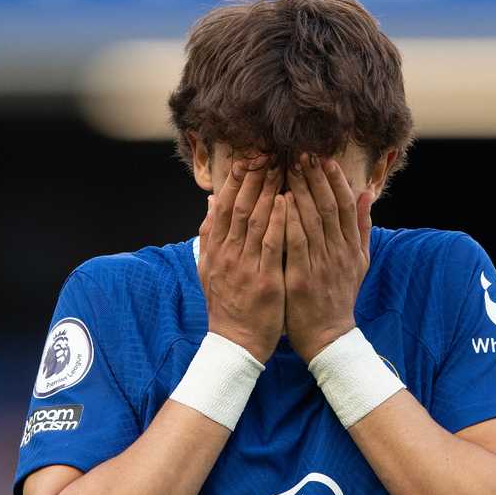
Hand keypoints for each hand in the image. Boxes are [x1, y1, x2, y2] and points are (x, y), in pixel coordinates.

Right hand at [198, 156, 286, 361]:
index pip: (224, 204)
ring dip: (267, 191)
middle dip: (253, 177)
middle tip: (267, 152)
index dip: (236, 178)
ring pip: (255, 221)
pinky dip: (278, 221)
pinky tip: (286, 201)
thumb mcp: (209, 267)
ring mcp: (245, 267)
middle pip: (239, 206)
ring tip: (279, 166)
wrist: (236, 343)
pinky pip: (271, 246)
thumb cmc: (227, 304)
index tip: (248, 156)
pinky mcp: (264, 280)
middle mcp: (227, 254)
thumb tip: (209, 201)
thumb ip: (209, 233)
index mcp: (215, 248)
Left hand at [284, 153, 372, 361]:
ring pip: (312, 220)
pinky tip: (280, 202)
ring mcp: (321, 265)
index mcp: (351, 247)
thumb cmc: (338, 297)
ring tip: (288, 168)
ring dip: (300, 191)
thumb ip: (362, 228)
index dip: (335, 179)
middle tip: (301, 154)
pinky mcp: (301, 278)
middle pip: (328, 206)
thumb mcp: (359, 262)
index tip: (323, 158)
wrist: (329, 337)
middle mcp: (339, 252)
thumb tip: (365, 194)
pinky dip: (289, 221)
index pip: (345, 205)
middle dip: (314, 178)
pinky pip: (295, 244)